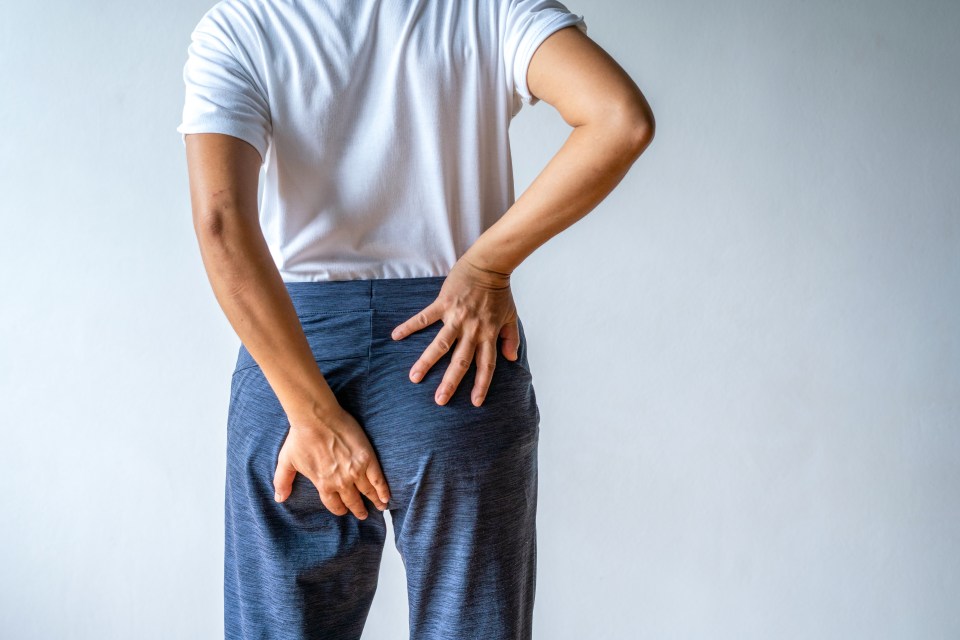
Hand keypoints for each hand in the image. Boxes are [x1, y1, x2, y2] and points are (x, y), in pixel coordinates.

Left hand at [273, 405, 390, 519]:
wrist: (316, 418)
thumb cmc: (300, 437)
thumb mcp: (286, 461)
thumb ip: (283, 481)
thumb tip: (279, 499)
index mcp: (323, 484)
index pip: (334, 504)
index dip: (340, 509)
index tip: (344, 511)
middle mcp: (340, 482)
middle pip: (352, 501)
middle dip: (358, 509)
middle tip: (363, 514)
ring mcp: (355, 471)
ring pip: (367, 492)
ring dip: (374, 502)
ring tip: (379, 507)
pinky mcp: (367, 459)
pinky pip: (378, 479)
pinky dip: (383, 490)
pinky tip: (386, 497)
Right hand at [390, 257, 521, 406]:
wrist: (489, 265)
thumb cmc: (500, 291)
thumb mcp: (511, 316)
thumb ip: (510, 338)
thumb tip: (512, 359)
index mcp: (488, 334)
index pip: (486, 365)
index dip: (481, 384)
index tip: (475, 402)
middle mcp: (472, 330)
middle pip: (460, 361)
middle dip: (450, 383)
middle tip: (439, 401)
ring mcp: (456, 317)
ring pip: (440, 345)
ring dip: (426, 362)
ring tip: (414, 377)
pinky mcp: (443, 304)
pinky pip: (424, 318)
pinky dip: (410, 326)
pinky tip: (396, 336)